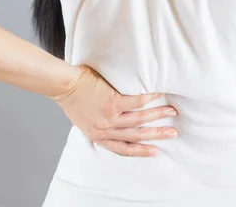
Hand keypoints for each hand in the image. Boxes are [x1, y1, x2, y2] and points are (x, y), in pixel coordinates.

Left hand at [51, 65, 178, 156]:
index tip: (155, 151)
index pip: (122, 149)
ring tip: (171, 111)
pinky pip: (137, 101)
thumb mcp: (82, 120)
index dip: (140, 151)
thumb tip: (105, 124)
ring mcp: (109, 116)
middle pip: (136, 136)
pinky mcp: (112, 101)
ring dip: (158, 115)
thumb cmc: (71, 98)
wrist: (63, 85)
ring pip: (140, 120)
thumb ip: (95, 125)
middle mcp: (105, 129)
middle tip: (173, 133)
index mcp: (98, 135)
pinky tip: (158, 94)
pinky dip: (150, 98)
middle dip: (157, 135)